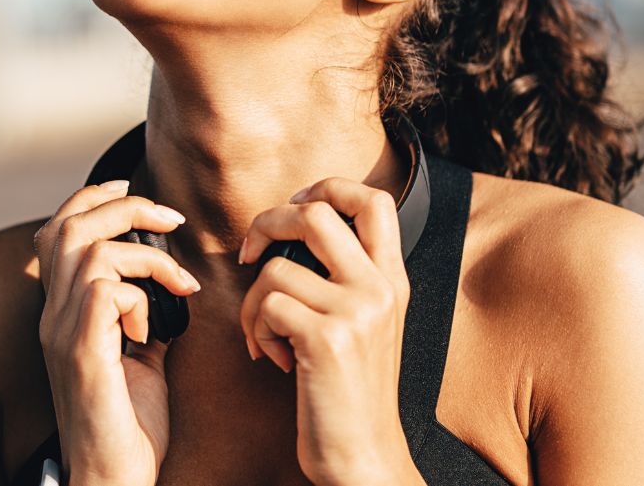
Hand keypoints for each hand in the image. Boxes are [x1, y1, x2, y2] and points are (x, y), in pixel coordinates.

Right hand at [34, 181, 201, 485]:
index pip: (59, 228)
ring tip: (177, 285)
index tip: (133, 190)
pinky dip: (139, 296)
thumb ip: (145, 315)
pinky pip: (105, 291)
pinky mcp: (82, 355)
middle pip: (70, 225)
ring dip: (144, 256)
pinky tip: (154, 331)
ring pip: (88, 250)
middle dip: (126, 207)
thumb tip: (170, 284)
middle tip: (171, 220)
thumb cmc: (129, 424)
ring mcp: (63, 334)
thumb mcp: (142, 356)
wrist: (112, 480)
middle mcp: (53, 315)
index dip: (93, 197)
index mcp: (63, 310)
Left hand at [237, 177, 418, 485]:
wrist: (364, 456)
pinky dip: (256, 332)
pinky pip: (266, 306)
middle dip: (267, 223)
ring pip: (275, 268)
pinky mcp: (327, 339)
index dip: (327, 186)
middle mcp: (380, 288)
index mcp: (393, 280)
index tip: (294, 205)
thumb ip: (346, 277)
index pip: (374, 200)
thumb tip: (292, 230)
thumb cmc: (351, 392)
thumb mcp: (368, 325)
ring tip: (267, 337)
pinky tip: (275, 360)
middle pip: (315, 213)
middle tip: (250, 253)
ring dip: (252, 303)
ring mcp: (356, 312)